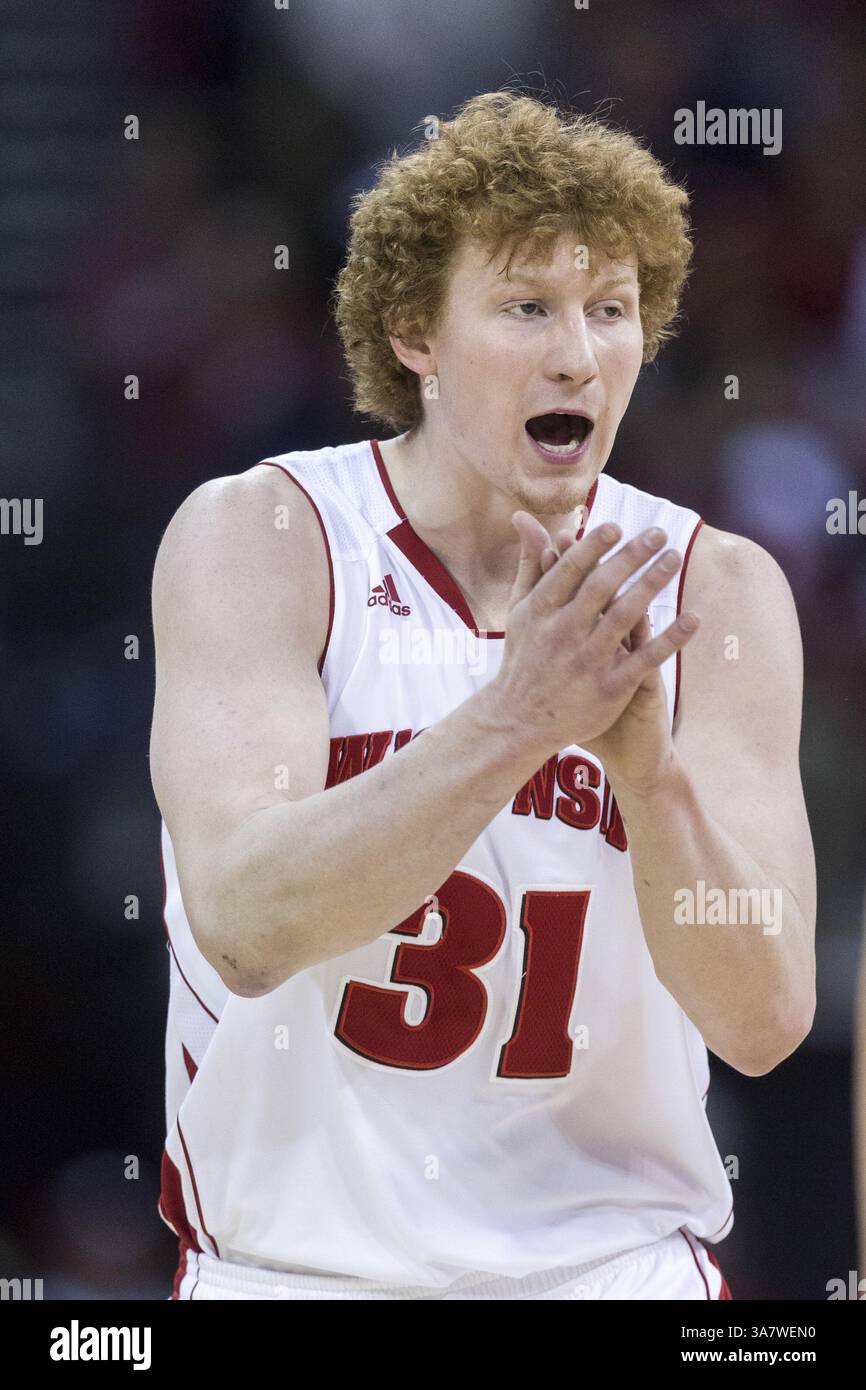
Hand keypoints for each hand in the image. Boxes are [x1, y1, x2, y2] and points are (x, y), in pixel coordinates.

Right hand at [489, 510, 699, 779]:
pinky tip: (692, 619)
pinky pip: (645, 658)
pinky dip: (670, 638)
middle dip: (630, 556)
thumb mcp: (520, 608)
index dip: (594, 546)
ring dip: (652, 584)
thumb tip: (524, 517)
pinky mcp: (610, 687)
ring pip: (624, 616)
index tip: (616, 527)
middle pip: (601, 586)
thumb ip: (530, 562)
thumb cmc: (522, 657)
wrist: (518, 721)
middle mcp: (563, 632)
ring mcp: (588, 660)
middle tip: (658, 533)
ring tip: (674, 559)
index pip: (570, 570)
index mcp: (541, 610)